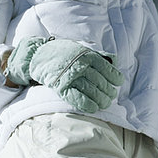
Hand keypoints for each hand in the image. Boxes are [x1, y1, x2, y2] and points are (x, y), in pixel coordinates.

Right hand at [6, 37, 123, 112]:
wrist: (39, 54)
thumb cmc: (65, 53)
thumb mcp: (82, 49)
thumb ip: (98, 55)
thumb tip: (115, 61)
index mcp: (88, 55)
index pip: (106, 68)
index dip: (115, 77)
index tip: (119, 83)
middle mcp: (81, 65)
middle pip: (100, 81)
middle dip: (108, 91)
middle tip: (112, 97)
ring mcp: (70, 76)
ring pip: (90, 90)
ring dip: (100, 99)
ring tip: (105, 104)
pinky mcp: (60, 86)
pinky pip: (76, 97)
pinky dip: (86, 104)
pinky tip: (93, 108)